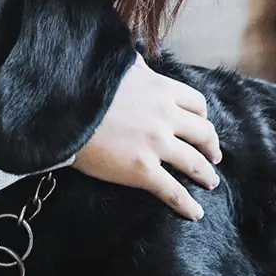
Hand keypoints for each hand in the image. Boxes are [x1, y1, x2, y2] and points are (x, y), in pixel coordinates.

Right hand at [69, 54, 221, 219]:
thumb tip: (138, 61)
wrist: (62, 108)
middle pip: (203, 133)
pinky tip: (195, 213)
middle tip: (213, 156)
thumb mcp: (117, 67)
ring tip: (210, 182)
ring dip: (206, 174)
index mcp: (161, 89)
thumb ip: (134, 67)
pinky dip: (188, 205)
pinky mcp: (142, 170)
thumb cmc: (84, 86)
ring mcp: (156, 144)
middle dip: (211, 146)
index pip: (196, 103)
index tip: (202, 124)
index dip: (202, 117)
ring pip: (195, 163)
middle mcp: (165, 116)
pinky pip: (173, 191)